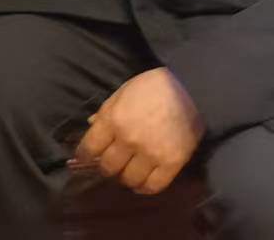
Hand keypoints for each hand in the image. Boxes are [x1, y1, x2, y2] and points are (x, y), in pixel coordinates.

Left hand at [75, 68, 203, 195]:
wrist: (189, 87)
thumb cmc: (151, 86)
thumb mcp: (121, 92)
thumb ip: (106, 111)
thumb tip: (91, 126)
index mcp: (114, 120)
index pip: (90, 148)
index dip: (84, 155)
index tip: (84, 157)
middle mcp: (129, 140)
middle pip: (108, 167)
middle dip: (106, 166)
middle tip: (111, 163)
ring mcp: (151, 153)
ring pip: (129, 180)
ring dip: (125, 177)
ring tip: (128, 171)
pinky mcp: (171, 163)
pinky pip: (154, 186)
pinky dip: (145, 188)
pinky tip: (142, 183)